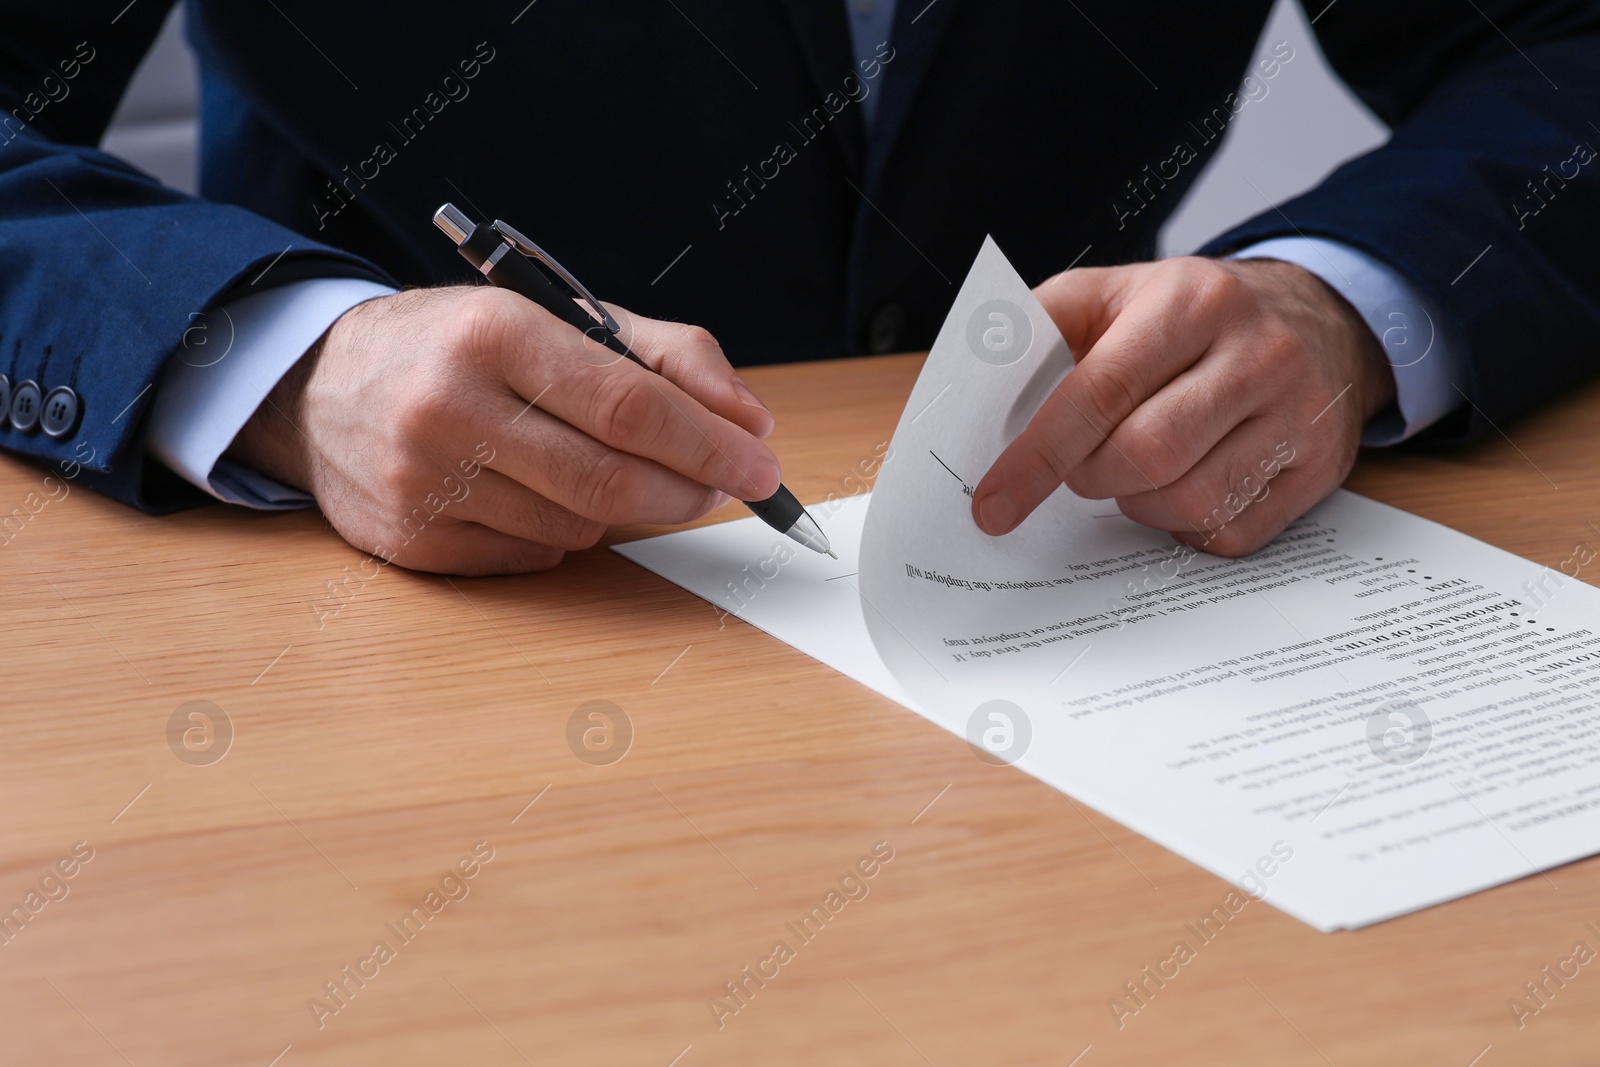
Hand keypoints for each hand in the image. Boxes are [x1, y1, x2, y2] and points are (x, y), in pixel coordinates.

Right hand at [228, 286, 780, 574]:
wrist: (319, 386)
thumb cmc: (459, 346)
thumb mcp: (557, 317)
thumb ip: (666, 358)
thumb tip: (751, 421)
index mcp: (493, 334)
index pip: (630, 406)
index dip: (711, 445)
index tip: (762, 467)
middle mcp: (449, 408)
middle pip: (611, 481)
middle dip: (689, 491)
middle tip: (723, 486)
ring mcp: (422, 482)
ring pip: (579, 528)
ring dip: (623, 511)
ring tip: (612, 472)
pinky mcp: (410, 541)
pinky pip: (533, 559)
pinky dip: (564, 536)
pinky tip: (543, 496)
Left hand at [973, 256, 1396, 555]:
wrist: (1319, 316)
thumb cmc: (1191, 315)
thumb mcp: (1116, 292)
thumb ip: (1042, 326)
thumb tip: (972, 386)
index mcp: (1192, 300)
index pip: (1100, 391)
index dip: (1037, 456)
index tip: (993, 503)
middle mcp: (1257, 353)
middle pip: (1145, 455)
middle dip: (1089, 478)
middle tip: (1079, 471)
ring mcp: (1298, 414)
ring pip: (1189, 501)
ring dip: (1138, 504)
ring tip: (1135, 470)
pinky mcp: (1321, 469)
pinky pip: (1229, 532)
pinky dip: (1186, 526)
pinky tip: (1184, 486)